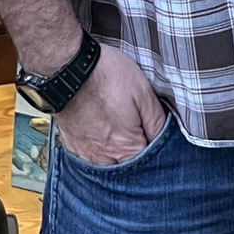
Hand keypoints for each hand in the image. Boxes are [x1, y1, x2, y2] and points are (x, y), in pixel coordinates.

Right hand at [55, 41, 166, 165]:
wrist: (68, 67)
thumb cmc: (104, 75)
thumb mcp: (143, 92)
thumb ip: (158, 122)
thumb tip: (166, 139)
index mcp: (125, 147)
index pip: (149, 164)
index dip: (157, 150)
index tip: (154, 133)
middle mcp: (103, 157)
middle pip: (128, 167)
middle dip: (137, 152)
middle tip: (138, 127)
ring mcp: (85, 152)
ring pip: (109, 164)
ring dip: (118, 152)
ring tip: (120, 128)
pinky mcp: (72, 143)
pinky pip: (91, 155)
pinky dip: (100, 147)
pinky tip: (103, 130)